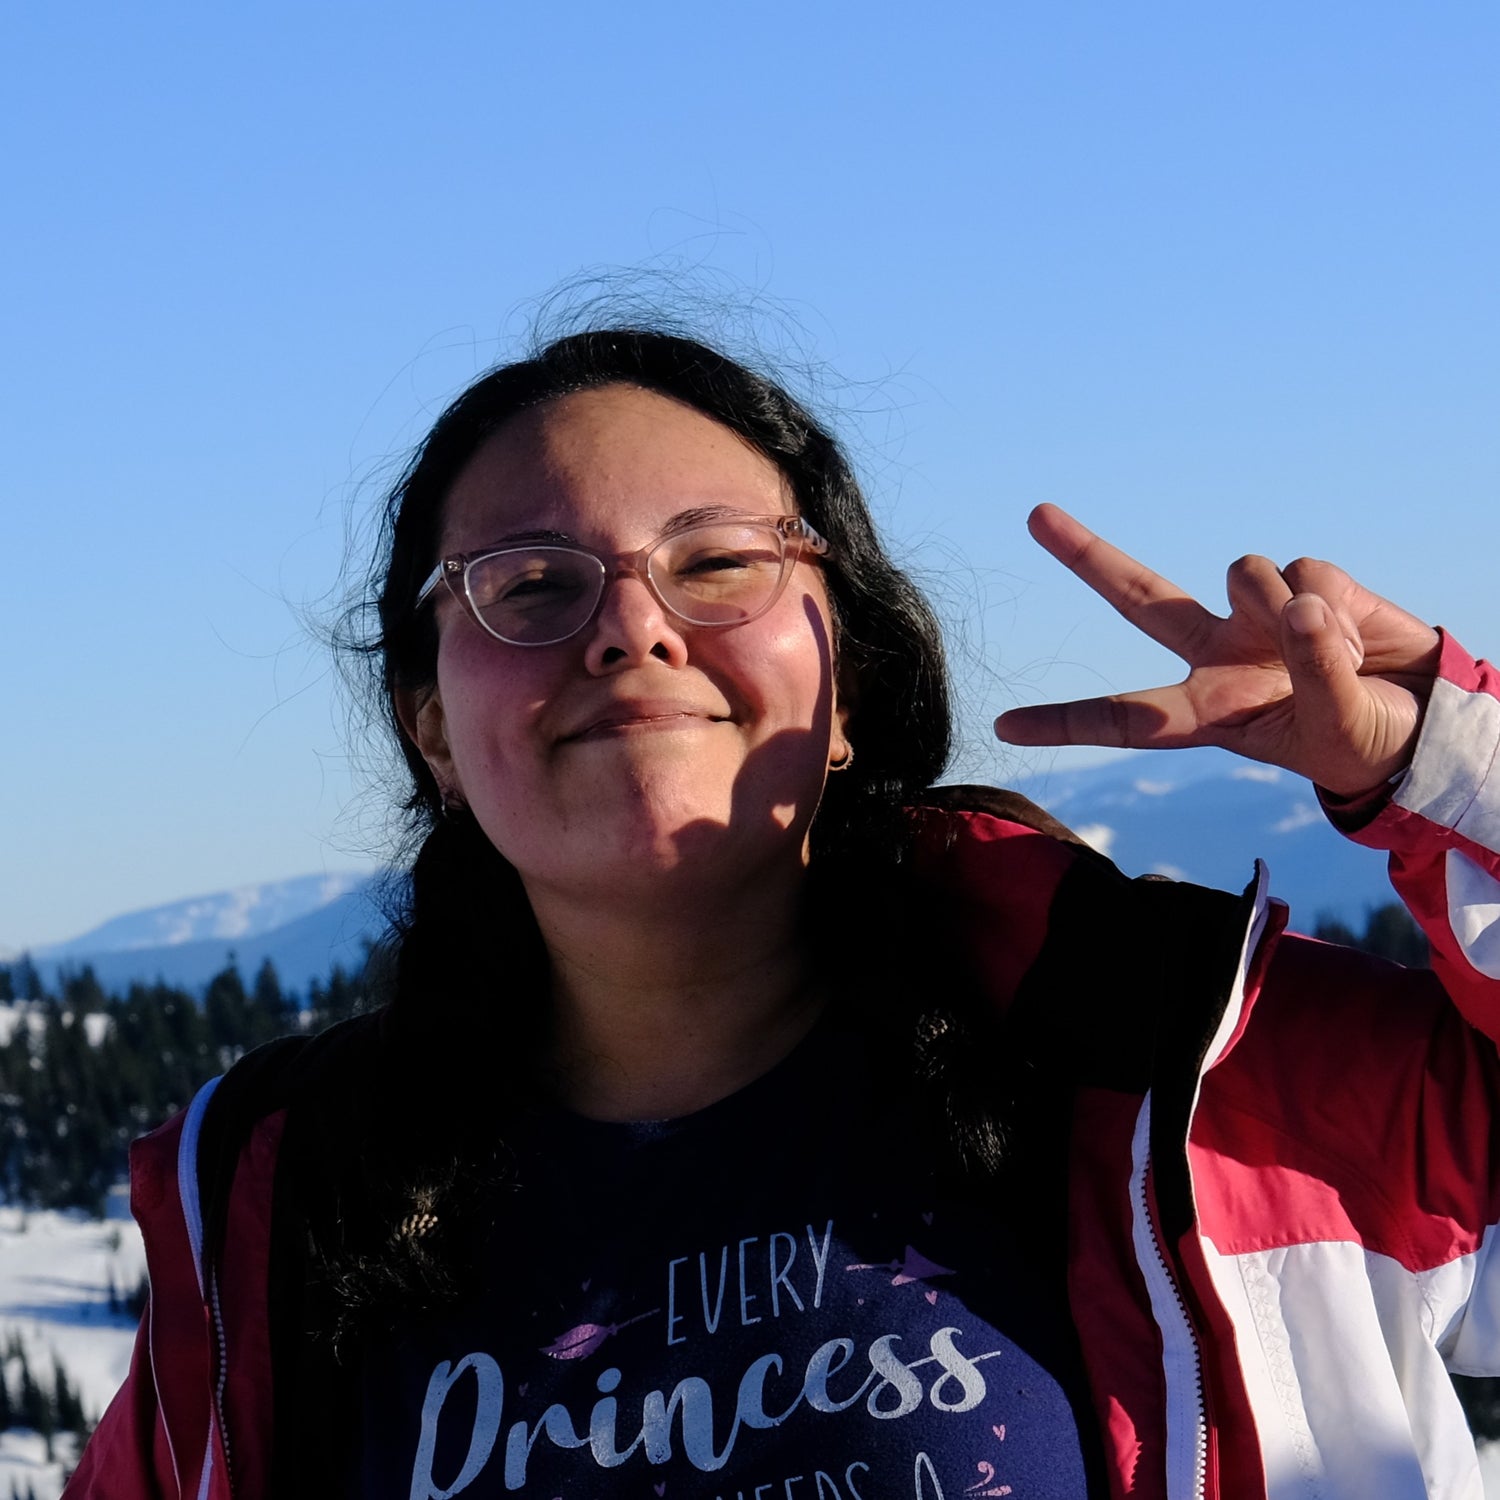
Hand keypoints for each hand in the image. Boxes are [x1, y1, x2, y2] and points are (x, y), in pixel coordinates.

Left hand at [992, 505, 1442, 795]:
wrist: (1426, 716)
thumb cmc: (1367, 738)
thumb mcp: (1339, 728)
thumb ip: (1315, 671)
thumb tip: (1293, 601)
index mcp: (1209, 712)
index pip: (1126, 719)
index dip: (1066, 722)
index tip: (1003, 727)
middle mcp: (1216, 654)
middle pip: (1139, 595)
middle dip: (1088, 554)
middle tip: (1035, 514)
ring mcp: (1253, 613)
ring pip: (1243, 573)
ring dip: (1285, 604)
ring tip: (1331, 648)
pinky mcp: (1301, 581)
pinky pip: (1303, 570)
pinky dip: (1336, 601)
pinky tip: (1353, 629)